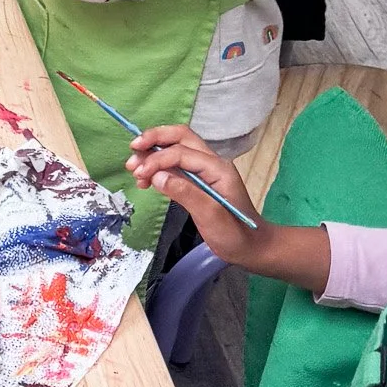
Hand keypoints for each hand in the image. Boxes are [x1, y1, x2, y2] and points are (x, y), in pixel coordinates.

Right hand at [125, 127, 277, 268]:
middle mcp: (212, 162)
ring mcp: (206, 169)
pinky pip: (176, 162)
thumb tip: (156, 175)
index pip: (181, 153)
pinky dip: (158, 165)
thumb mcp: (212, 218)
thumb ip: (186, 193)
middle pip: (179, 137)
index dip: (157, 160)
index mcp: (218, 168)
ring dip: (153, 152)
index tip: (139, 175)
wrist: (254, 249)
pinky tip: (148, 179)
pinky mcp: (199, 179)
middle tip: (133, 151)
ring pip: (175, 147)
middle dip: (153, 140)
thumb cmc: (236, 236)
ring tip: (134, 169)